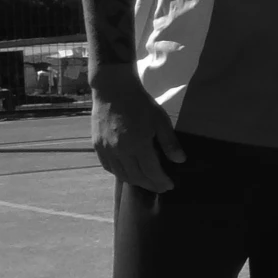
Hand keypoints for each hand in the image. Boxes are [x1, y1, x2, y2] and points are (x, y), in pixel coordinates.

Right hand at [91, 64, 183, 192]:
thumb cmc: (140, 103)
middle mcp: (120, 150)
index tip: (170, 185)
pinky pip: (108, 167)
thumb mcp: (161, 120)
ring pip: (121, 174)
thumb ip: (170, 142)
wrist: (114, 91)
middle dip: (150, 184)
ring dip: (135, 181)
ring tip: (147, 182)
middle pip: (136, 177)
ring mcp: (106, 149)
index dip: (161, 181)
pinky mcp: (97, 145)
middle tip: (161, 187)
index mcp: (138, 144)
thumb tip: (180, 160)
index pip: (151, 171)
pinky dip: (119, 174)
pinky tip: (128, 173)